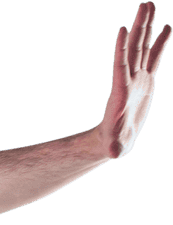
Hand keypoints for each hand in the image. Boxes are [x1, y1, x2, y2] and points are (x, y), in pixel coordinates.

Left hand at [99, 2, 170, 158]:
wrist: (116, 139)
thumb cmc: (114, 144)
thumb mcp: (114, 147)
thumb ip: (114, 148)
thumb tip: (113, 154)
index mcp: (122, 92)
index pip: (120, 66)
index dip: (121, 49)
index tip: (122, 30)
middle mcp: (129, 80)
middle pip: (134, 48)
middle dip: (139, 27)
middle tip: (144, 4)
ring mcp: (138, 78)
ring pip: (143, 47)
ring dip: (147, 26)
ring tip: (149, 5)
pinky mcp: (146, 81)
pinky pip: (154, 57)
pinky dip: (160, 42)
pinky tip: (167, 27)